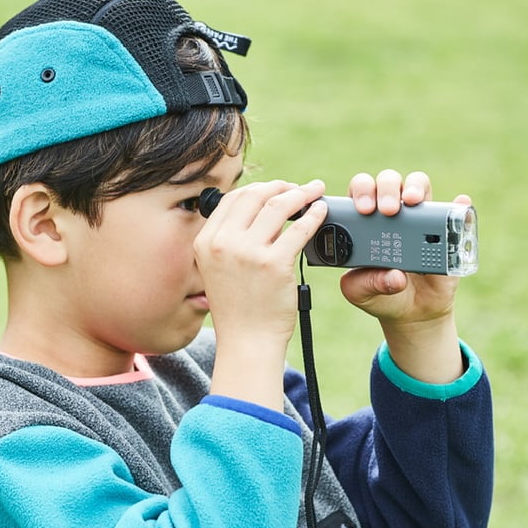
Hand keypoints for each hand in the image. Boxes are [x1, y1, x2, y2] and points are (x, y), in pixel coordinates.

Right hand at [195, 179, 327, 408]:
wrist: (247, 341)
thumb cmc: (238, 307)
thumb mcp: (217, 269)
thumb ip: (228, 240)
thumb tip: (257, 208)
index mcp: (205, 242)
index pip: (233, 199)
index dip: (259, 189)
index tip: (276, 190)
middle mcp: (222, 243)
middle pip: (255, 195)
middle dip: (282, 186)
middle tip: (301, 188)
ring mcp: (247, 253)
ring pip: (279, 205)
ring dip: (301, 194)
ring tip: (315, 194)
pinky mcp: (274, 264)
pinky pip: (300, 228)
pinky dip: (315, 215)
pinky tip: (322, 213)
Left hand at [340, 169, 468, 382]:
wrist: (411, 310)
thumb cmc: (378, 294)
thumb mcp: (360, 292)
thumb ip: (366, 284)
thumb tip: (396, 277)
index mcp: (362, 221)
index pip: (359, 192)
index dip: (361, 192)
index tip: (364, 210)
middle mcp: (390, 212)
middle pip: (387, 182)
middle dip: (386, 189)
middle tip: (388, 210)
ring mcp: (419, 218)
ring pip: (418, 185)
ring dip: (415, 187)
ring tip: (413, 202)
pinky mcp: (446, 229)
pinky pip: (455, 210)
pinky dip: (458, 205)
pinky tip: (459, 204)